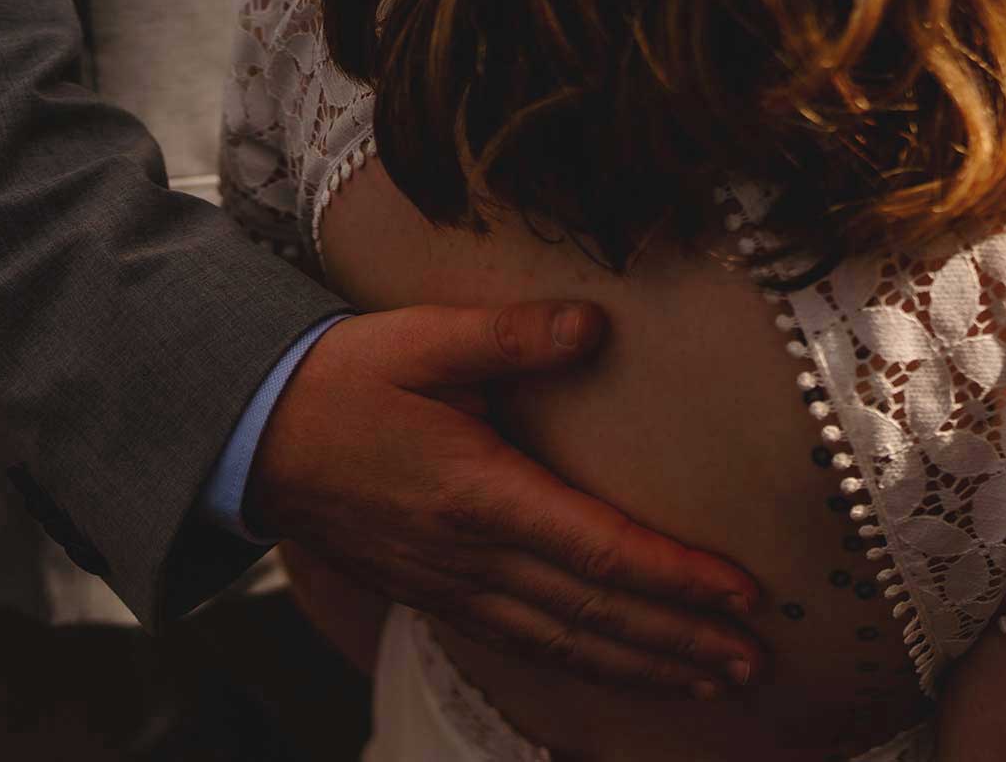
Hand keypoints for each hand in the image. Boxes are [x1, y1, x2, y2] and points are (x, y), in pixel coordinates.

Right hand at [248, 301, 766, 695]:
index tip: (744, 593)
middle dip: (682, 641)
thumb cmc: (344, 380)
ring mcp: (453, 587)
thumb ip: (514, 334)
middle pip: (597, 616)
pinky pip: (526, 645)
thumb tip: (595, 324)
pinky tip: (628, 670)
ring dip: (645, 666)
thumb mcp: (425, 339)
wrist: (249, 435)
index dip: (678, 578)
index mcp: (480, 496)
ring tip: (715, 680)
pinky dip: (587, 664)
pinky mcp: (439, 596)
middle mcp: (472, 558)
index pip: (601, 551)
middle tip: (756, 659)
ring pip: (566, 644)